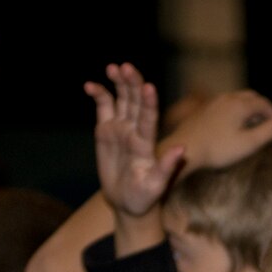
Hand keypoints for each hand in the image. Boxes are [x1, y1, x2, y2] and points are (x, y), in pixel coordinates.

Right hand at [87, 63, 183, 219]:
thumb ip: (167, 168)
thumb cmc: (145, 198)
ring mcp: (121, 128)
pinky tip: (90, 86)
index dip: (149, 102)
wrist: (128, 204)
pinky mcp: (106, 130)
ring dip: (118, 83)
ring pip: (121, 99)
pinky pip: (103, 107)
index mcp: (147, 143)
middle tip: (126, 68)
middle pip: (135, 101)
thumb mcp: (156, 186)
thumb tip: (182, 150)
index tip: (148, 87)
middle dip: (132, 84)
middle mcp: (135, 130)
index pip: (149, 118)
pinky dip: (98, 94)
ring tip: (113, 68)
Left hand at [168, 90, 271, 170]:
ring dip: (248, 107)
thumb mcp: (249, 143)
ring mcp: (214, 103)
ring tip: (253, 122)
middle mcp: (228, 98)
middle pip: (251, 97)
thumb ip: (269, 131)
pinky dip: (236, 110)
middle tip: (269, 120)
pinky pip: (225, 104)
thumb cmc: (218, 149)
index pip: (264, 103)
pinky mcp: (204, 110)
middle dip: (262, 107)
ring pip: (237, 99)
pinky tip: (233, 124)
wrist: (186, 148)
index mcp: (241, 105)